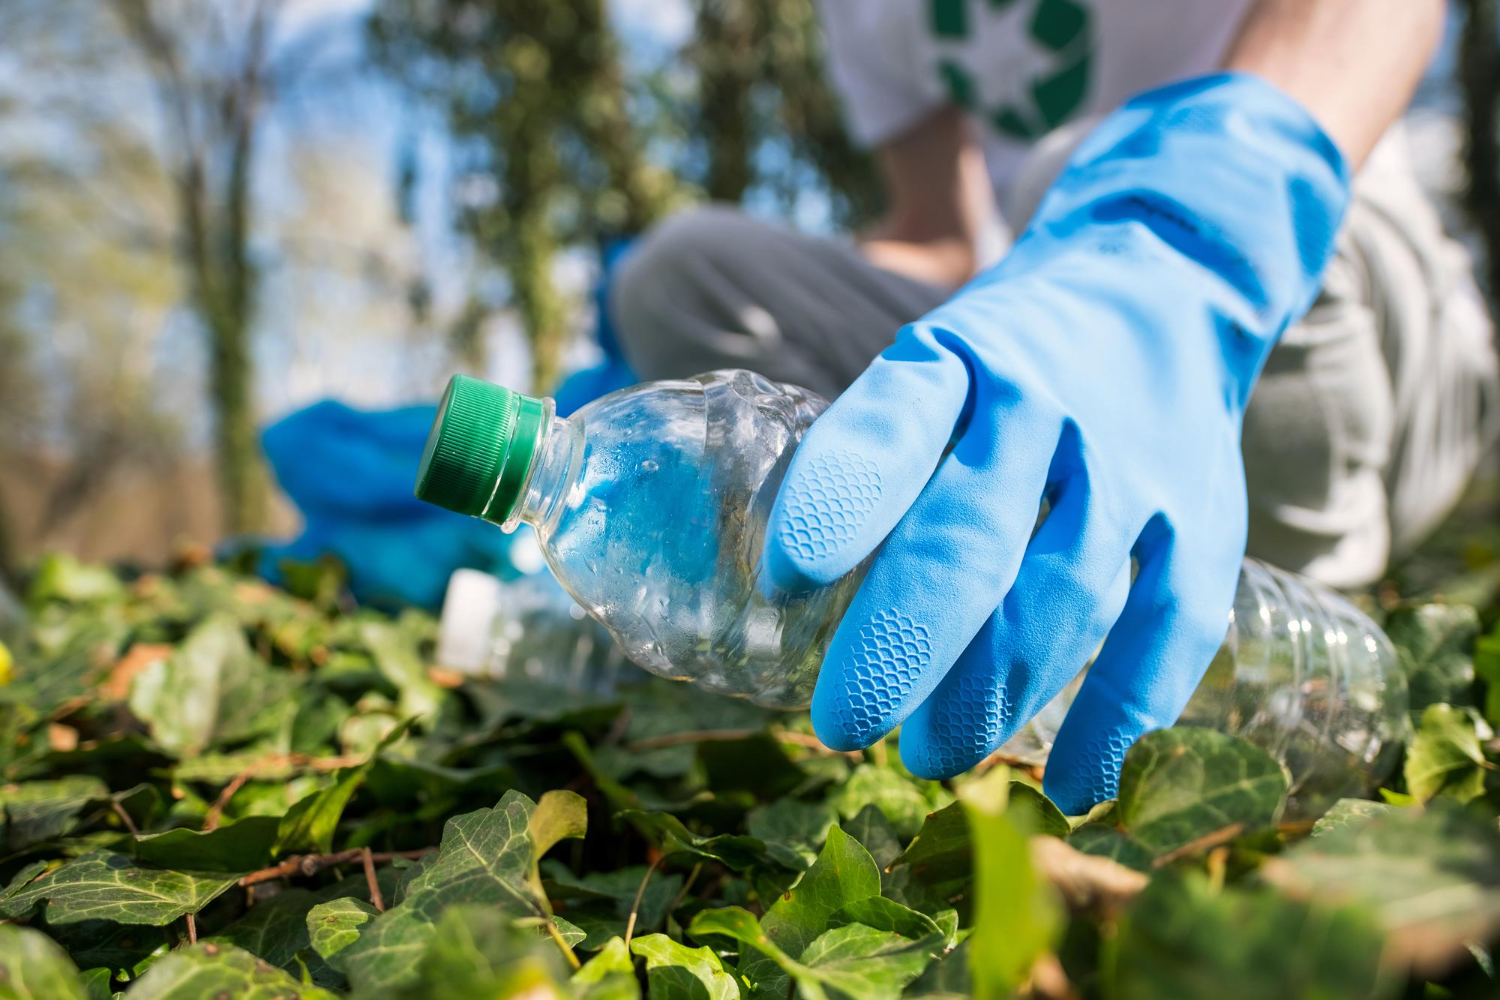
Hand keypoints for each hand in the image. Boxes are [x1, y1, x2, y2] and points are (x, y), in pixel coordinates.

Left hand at [763, 74, 1348, 812]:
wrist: (1165, 285)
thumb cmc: (1009, 359)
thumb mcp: (932, 364)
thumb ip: (874, 461)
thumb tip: (784, 601)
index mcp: (958, 360)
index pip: (892, 423)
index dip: (837, 503)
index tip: (782, 582)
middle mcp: (1047, 406)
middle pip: (972, 537)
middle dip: (901, 643)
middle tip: (841, 722)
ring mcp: (1134, 465)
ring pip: (1063, 595)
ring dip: (991, 693)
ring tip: (928, 755)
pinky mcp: (1203, 520)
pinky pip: (1167, 629)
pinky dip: (1119, 717)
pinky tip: (1069, 787)